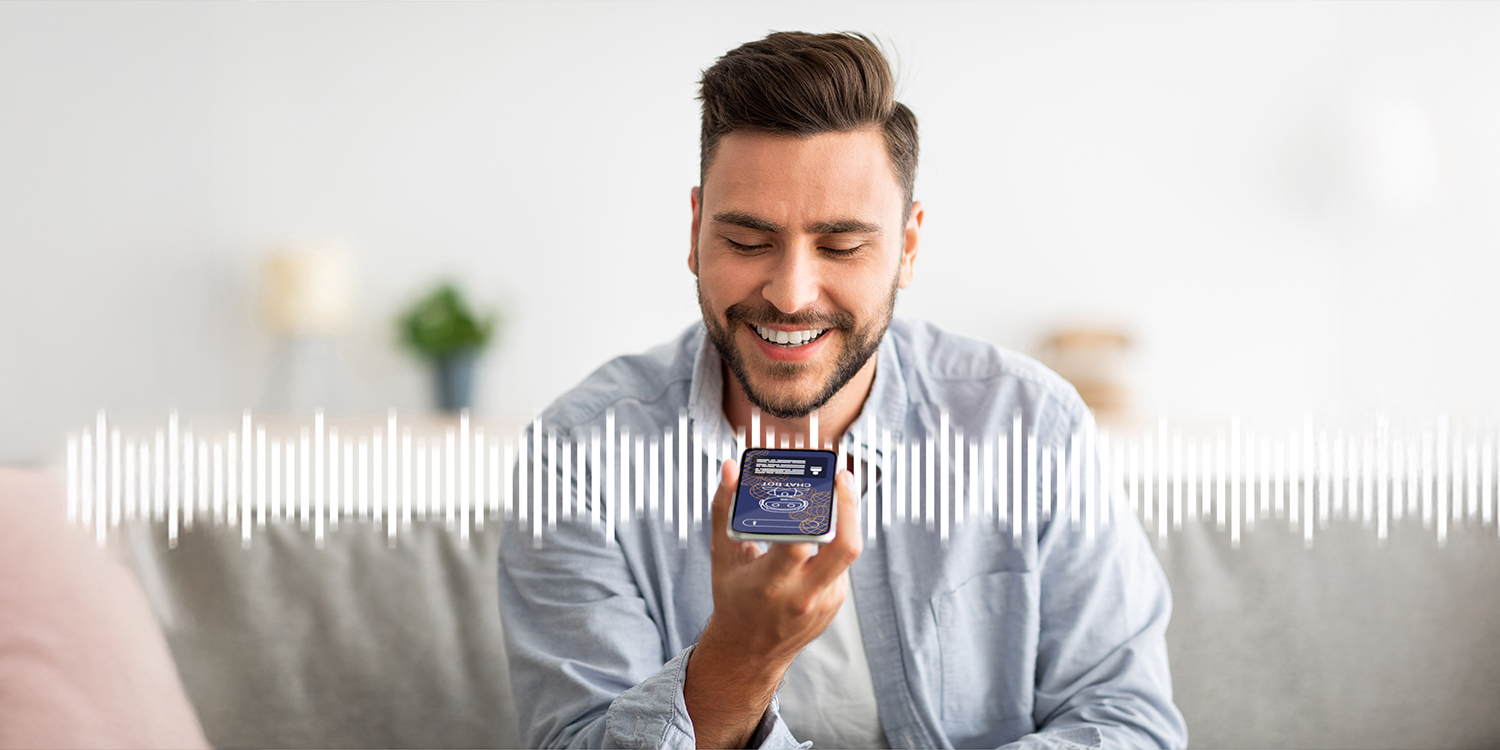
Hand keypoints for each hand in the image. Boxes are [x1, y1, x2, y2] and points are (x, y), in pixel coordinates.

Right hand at [683, 458, 862, 746]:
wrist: (749, 651)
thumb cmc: (734, 598)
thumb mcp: (722, 555)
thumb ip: (725, 509)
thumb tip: (730, 469)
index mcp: (770, 583)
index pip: (798, 542)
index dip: (808, 509)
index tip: (810, 479)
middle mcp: (802, 595)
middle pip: (844, 546)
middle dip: (849, 507)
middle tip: (842, 477)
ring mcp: (825, 601)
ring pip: (846, 551)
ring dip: (840, 520)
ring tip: (831, 494)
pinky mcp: (836, 602)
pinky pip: (839, 564)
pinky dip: (829, 544)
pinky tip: (814, 537)